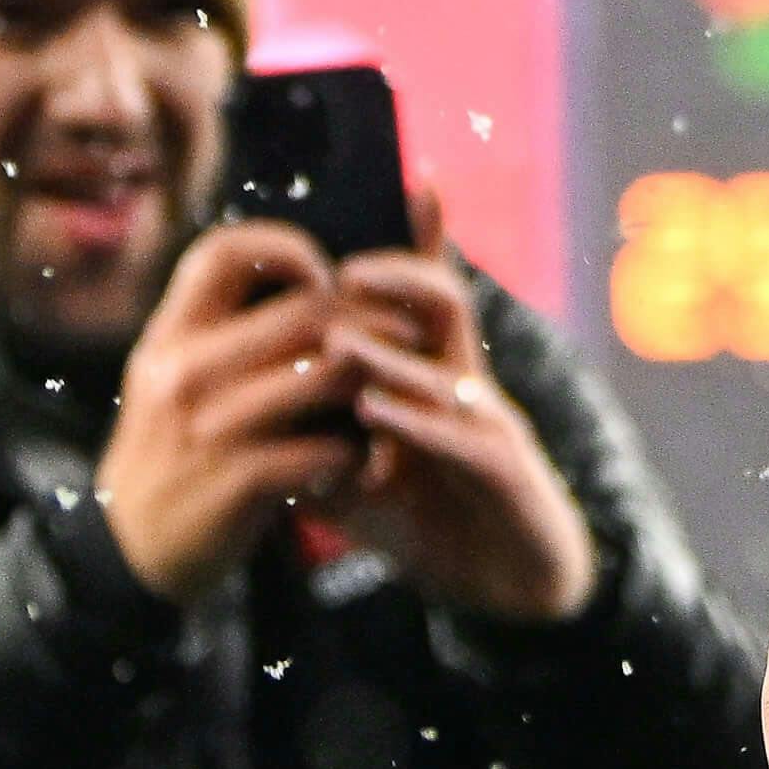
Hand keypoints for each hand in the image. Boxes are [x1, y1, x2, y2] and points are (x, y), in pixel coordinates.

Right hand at [97, 221, 366, 607]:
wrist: (127, 549)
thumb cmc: (175, 451)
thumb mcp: (177, 380)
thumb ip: (228, 332)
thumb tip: (317, 276)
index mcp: (170, 337)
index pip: (224, 252)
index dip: (286, 245)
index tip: (325, 272)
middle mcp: (182, 372)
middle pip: (306, 310)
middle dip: (374, 316)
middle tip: (411, 330)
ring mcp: (208, 429)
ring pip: (328, 374)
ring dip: (379, 379)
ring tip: (403, 387)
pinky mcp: (235, 483)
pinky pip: (325, 448)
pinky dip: (358, 450)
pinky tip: (366, 456)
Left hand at [324, 182, 596, 626]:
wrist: (512, 586)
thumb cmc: (439, 524)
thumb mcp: (362, 486)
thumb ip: (317, 451)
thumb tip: (256, 429)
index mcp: (435, 380)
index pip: (422, 299)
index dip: (418, 241)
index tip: (407, 181)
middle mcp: (468, 387)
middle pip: (447, 306)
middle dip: (400, 277)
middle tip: (342, 271)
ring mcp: (491, 425)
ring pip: (447, 368)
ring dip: (392, 352)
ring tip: (339, 340)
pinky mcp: (506, 471)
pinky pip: (464, 435)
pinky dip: (417, 422)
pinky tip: (377, 413)